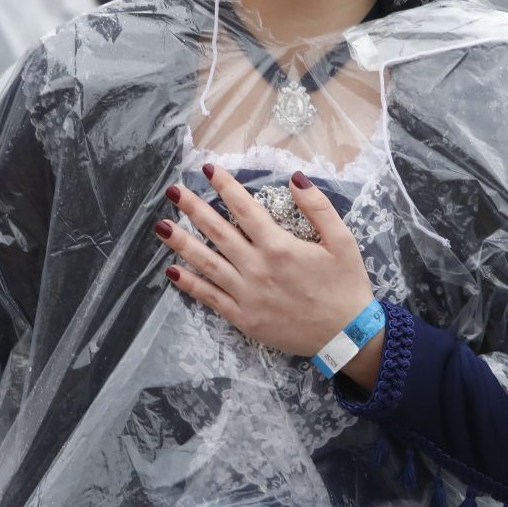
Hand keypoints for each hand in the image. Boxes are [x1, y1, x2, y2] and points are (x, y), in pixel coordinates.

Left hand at [157, 166, 383, 385]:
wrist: (346, 336)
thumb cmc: (345, 286)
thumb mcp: (342, 241)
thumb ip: (318, 207)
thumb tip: (296, 177)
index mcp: (279, 246)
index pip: (245, 208)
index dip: (226, 187)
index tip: (209, 169)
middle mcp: (257, 268)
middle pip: (217, 232)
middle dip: (193, 209)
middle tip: (173, 191)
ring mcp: (246, 294)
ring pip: (207, 263)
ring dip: (182, 243)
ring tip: (161, 226)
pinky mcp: (243, 317)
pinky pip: (210, 297)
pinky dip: (190, 284)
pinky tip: (172, 271)